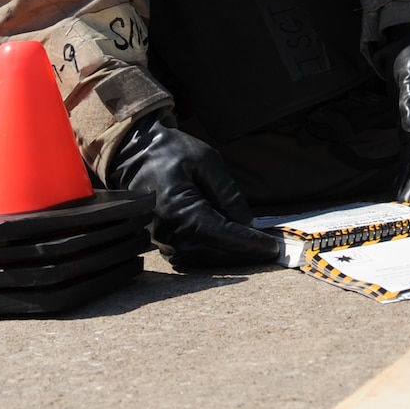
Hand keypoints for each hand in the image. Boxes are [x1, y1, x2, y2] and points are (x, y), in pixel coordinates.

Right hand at [101, 115, 282, 266]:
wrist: (136, 152)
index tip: (272, 249)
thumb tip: (245, 222)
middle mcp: (168, 231)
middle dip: (245, 252)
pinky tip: (234, 244)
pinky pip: (193, 253)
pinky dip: (215, 252)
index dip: (248, 243)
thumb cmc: (172, 151)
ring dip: (231, 255)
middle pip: (214, 251)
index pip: (221, 234)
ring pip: (204, 256)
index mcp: (178, 209)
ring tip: (258, 248)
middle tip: (272, 251)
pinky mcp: (163, 240)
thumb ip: (227, 193)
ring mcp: (162, 239)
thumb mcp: (207, 161)